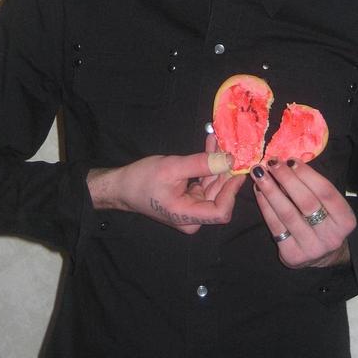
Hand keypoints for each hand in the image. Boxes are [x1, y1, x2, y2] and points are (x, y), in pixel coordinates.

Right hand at [87, 148, 244, 234]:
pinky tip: (211, 146)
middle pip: (219, 196)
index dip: (232, 191)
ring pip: (213, 186)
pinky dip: (208, 166)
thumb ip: (201, 164)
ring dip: (217, 164)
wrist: (121, 187)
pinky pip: (204, 182)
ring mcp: (192, 208)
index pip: (221, 211)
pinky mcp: (189, 199)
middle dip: (225, 170)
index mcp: (187, 216)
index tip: (236, 169)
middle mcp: (193, 217)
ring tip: (220, 140)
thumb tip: (228, 159)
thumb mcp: (172, 168)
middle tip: (231, 146)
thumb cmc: (142, 180)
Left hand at [251, 159, 355, 267]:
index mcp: (345, 220)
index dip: (307, 174)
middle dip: (286, 179)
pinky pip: (275, 226)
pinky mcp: (292, 255)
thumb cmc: (323, 220)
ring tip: (259, 173)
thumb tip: (288, 163)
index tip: (290, 160)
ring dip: (271, 190)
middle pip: (306, 202)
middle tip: (272, 163)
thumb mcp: (328, 206)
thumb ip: (313, 188)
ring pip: (288, 213)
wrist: (319, 256)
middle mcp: (331, 236)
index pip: (326, 192)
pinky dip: (265, 205)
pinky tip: (258, 191)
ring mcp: (312, 248)